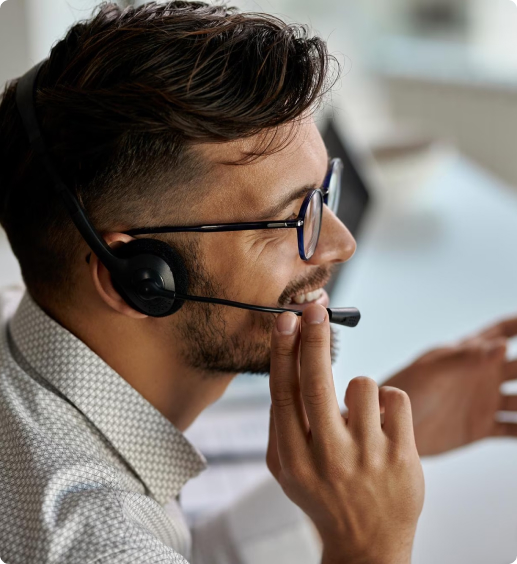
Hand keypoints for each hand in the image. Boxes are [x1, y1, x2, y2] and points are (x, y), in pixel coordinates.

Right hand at [267, 304, 423, 563]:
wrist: (368, 544)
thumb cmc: (322, 495)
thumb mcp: (285, 470)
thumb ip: (277, 424)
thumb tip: (283, 366)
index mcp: (293, 458)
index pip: (283, 392)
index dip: (283, 350)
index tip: (286, 319)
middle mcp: (328, 456)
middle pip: (317, 380)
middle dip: (314, 336)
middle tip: (315, 307)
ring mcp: (368, 457)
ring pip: (363, 384)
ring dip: (360, 390)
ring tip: (360, 416)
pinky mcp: (403, 457)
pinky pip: (397, 398)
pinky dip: (389, 402)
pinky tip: (383, 424)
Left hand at [382, 317, 516, 455]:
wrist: (386, 426)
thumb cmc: (402, 389)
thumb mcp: (431, 370)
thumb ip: (463, 358)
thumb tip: (499, 345)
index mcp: (470, 354)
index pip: (504, 331)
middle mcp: (482, 375)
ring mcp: (484, 401)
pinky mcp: (481, 427)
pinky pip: (515, 429)